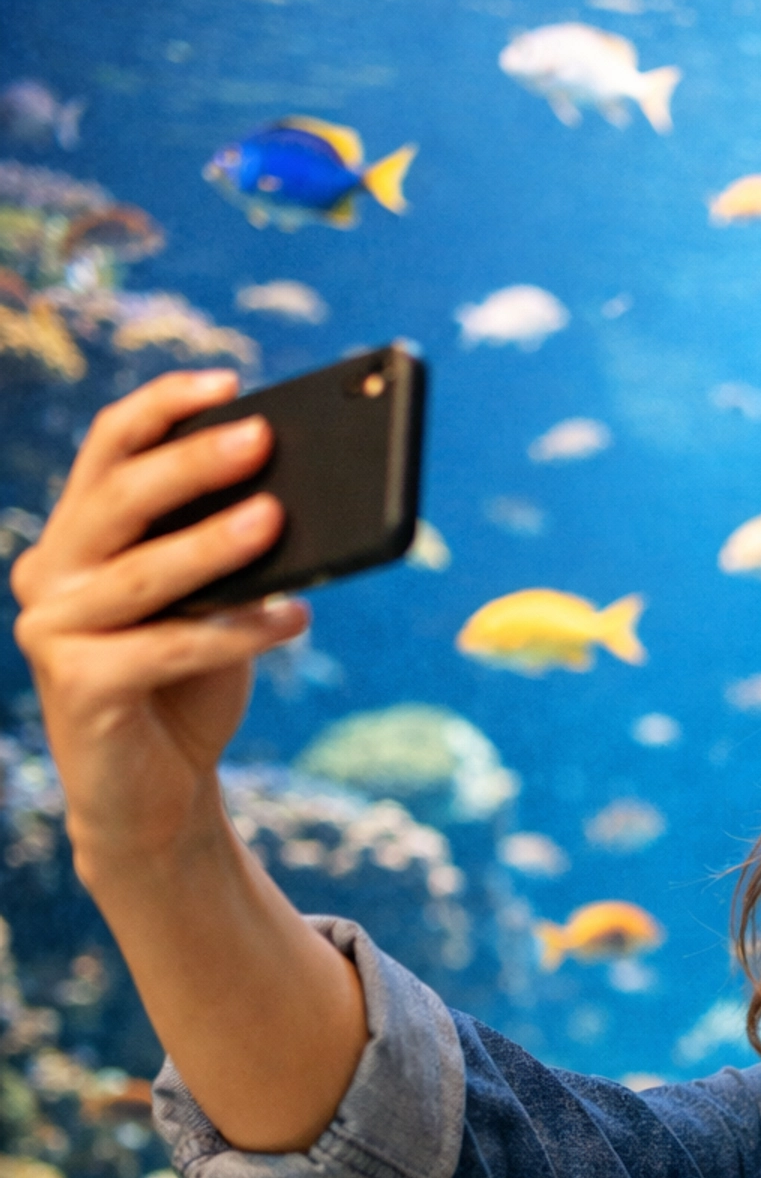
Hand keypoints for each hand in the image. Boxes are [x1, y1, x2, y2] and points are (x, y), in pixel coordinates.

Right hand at [12, 369, 307, 890]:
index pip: (107, 449)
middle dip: (193, 462)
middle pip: (119, 498)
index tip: (227, 382)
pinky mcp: (79, 687)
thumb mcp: (209, 605)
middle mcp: (50, 574)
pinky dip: (235, 632)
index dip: (162, 407)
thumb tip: (286, 497)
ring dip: (216, 544)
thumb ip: (224, 554)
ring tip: (278, 519)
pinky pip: (167, 646)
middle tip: (262, 438)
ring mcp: (54, 631)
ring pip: (144, 574)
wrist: (156, 796)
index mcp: (76, 536)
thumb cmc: (187, 686)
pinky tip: (292, 619)